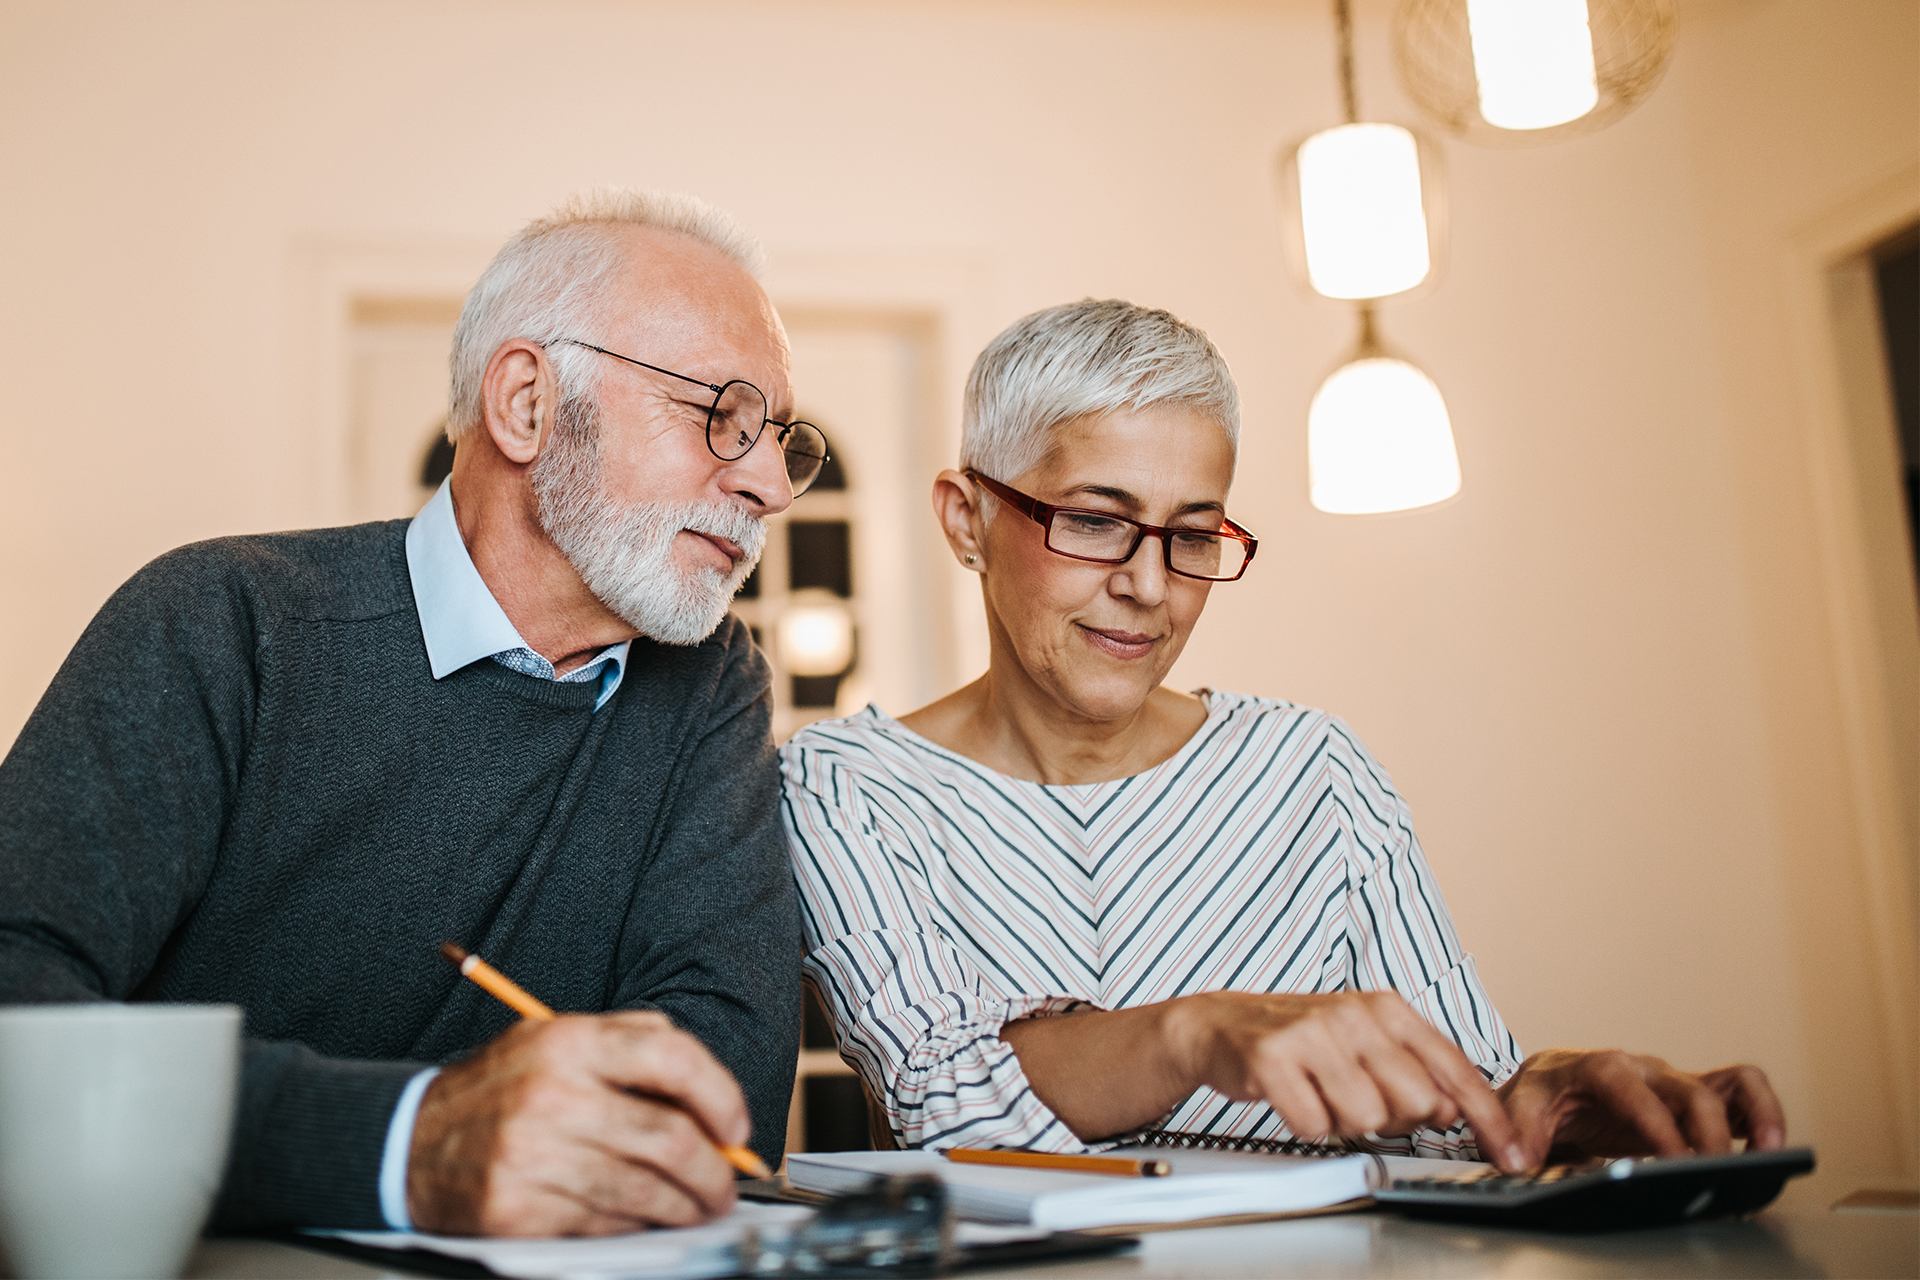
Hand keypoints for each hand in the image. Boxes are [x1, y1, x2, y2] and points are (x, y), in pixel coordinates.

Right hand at [406, 1011, 751, 1235]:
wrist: (406, 1142)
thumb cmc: (498, 1091)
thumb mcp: (556, 1040)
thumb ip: (631, 1044)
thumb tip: (708, 1090)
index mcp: (569, 1042)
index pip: (672, 1057)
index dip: (720, 1095)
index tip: (735, 1127)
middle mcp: (553, 1094)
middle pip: (669, 1136)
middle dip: (714, 1171)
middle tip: (726, 1185)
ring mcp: (533, 1154)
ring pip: (644, 1190)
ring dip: (686, 1207)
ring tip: (698, 1207)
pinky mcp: (518, 1209)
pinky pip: (604, 1224)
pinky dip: (638, 1226)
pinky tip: (646, 1220)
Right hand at [1166, 991, 1524, 1167]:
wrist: (1222, 1024)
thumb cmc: (1303, 1039)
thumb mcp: (1367, 1043)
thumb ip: (1416, 1072)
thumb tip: (1454, 1109)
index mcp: (1387, 1009)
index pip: (1454, 1069)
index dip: (1488, 1118)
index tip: (1510, 1153)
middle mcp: (1354, 1014)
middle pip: (1415, 1103)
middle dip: (1393, 1119)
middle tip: (1358, 1100)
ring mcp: (1312, 1033)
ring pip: (1366, 1118)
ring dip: (1343, 1122)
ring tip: (1322, 1095)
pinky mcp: (1272, 1057)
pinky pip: (1313, 1125)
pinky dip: (1306, 1124)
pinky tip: (1294, 1098)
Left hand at [1497, 1049, 1785, 1170]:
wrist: (1552, 1086)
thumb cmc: (1542, 1095)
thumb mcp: (1519, 1107)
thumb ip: (1520, 1130)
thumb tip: (1520, 1158)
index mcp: (1599, 1067)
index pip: (1629, 1087)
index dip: (1654, 1121)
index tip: (1672, 1156)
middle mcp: (1644, 1069)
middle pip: (1688, 1089)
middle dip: (1704, 1132)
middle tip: (1712, 1171)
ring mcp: (1673, 1083)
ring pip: (1727, 1083)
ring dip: (1754, 1113)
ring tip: (1770, 1150)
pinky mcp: (1692, 1100)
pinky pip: (1738, 1094)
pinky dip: (1760, 1114)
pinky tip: (1768, 1147)